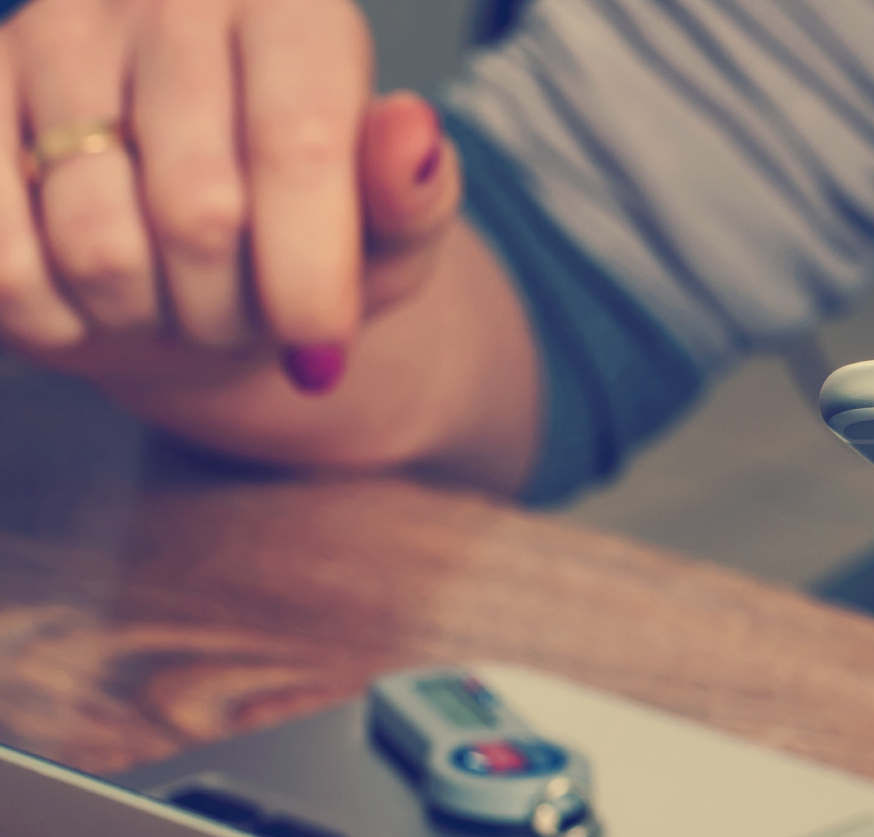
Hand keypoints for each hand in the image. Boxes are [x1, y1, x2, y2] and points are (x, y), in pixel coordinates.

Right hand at [0, 0, 457, 396]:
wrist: (198, 250)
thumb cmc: (311, 236)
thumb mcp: (391, 233)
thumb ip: (413, 197)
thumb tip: (412, 133)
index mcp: (291, 8)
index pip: (297, 146)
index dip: (309, 274)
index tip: (321, 346)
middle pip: (198, 209)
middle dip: (233, 311)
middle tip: (246, 318)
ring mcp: (56, 37)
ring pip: (98, 245)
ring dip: (150, 318)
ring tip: (177, 300)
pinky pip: (4, 261)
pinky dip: (60, 319)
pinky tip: (95, 302)